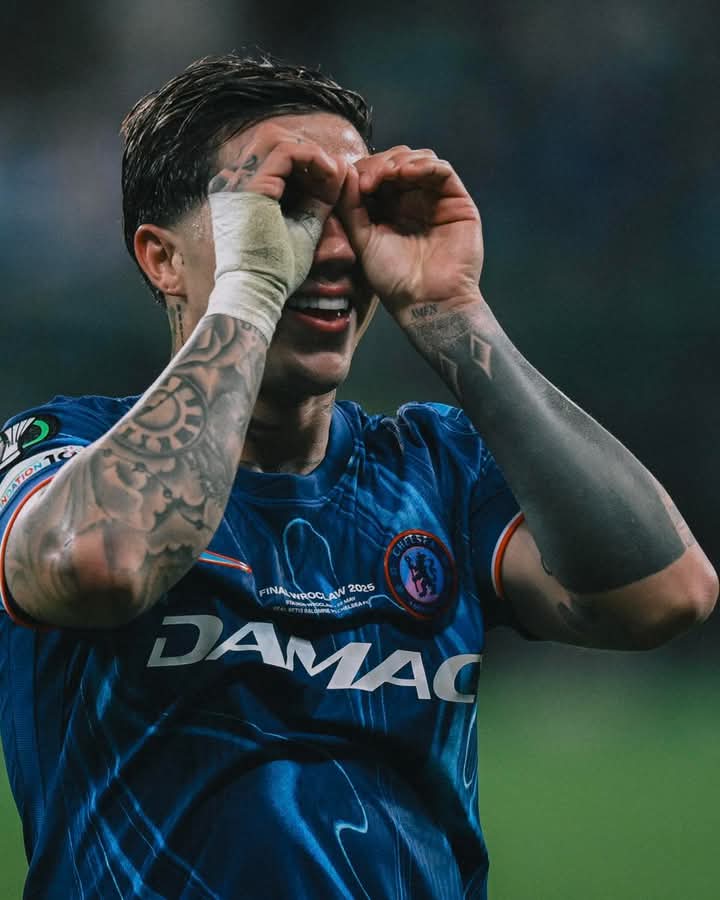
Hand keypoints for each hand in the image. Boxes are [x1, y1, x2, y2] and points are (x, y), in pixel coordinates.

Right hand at [208, 122, 347, 296]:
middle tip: (331, 171)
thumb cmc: (276, 271)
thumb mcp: (301, 228)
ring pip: (276, 138)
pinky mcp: (251, 186)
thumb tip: (338, 178)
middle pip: (271, 139)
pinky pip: (286, 152)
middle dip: (306, 150)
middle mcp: (232, 180)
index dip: (304, 161)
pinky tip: (329, 174)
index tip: (330, 180)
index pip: (272, 156)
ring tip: (331, 172)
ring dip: (309, 151)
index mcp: (239, 190)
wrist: (258, 292)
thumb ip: (314, 203)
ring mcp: (237, 180)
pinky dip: (312, 158)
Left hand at [337, 147, 483, 325]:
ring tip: (388, 175)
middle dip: (381, 164)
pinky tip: (407, 173)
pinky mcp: (457, 200)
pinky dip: (424, 165)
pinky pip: (442, 170)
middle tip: (369, 179)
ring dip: (400, 160)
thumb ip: (351, 206)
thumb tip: (342, 171)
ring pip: (419, 159)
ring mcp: (435, 198)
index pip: (376, 174)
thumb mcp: (362, 239)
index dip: (364, 170)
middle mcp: (412, 200)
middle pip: (396, 161)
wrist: (426, 301)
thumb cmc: (393, 279)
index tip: (353, 182)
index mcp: (388, 208)